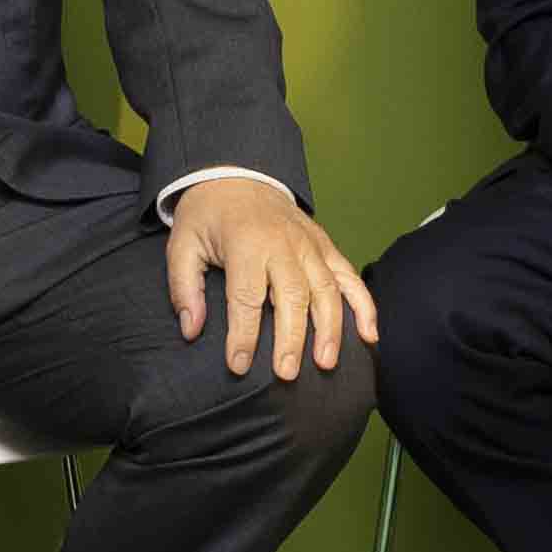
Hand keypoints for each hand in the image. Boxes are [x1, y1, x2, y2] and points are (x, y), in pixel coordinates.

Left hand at [165, 174, 378, 378]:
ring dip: (330, 329)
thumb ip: (184, 288)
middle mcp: (284, 244)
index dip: (243, 336)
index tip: (239, 366)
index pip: (247, 297)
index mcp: (246, 243)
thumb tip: (192, 330)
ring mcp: (310, 244)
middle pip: (293, 297)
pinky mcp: (325, 246)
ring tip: (326, 363)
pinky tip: (369, 335)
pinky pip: (350, 277)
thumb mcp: (182, 245)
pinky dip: (364, 306)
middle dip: (291, 339)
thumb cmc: (208, 217)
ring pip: (327, 290)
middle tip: (286, 375)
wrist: (237, 176)